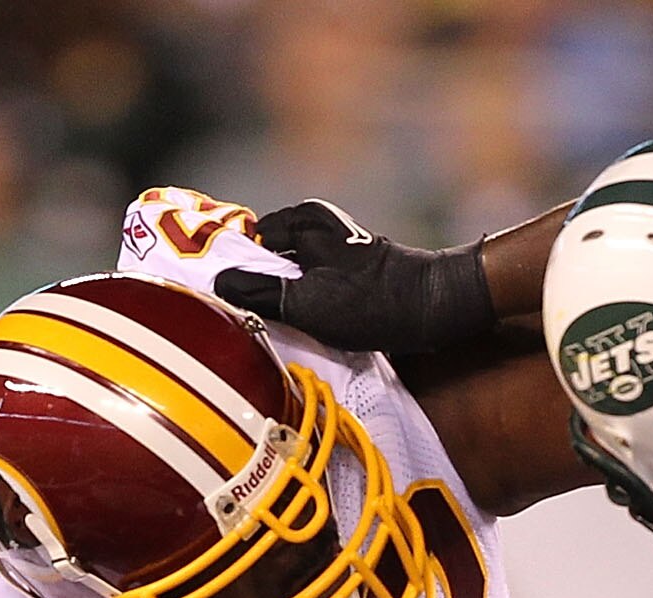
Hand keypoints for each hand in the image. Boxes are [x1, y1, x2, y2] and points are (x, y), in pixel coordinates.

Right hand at [215, 202, 495, 357]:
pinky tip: (306, 324)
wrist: (434, 309)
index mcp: (299, 219)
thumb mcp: (306, 303)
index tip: (224, 300)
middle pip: (265, 258)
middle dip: (258, 285)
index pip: (244, 242)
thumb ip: (258, 292)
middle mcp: (313, 224)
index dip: (233, 271)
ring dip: (282, 299)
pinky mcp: (346, 269)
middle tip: (253, 317)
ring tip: (281, 323)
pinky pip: (309, 284)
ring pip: (287, 274)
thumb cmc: (371, 304)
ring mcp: (330, 246)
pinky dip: (303, 302)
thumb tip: (217, 285)